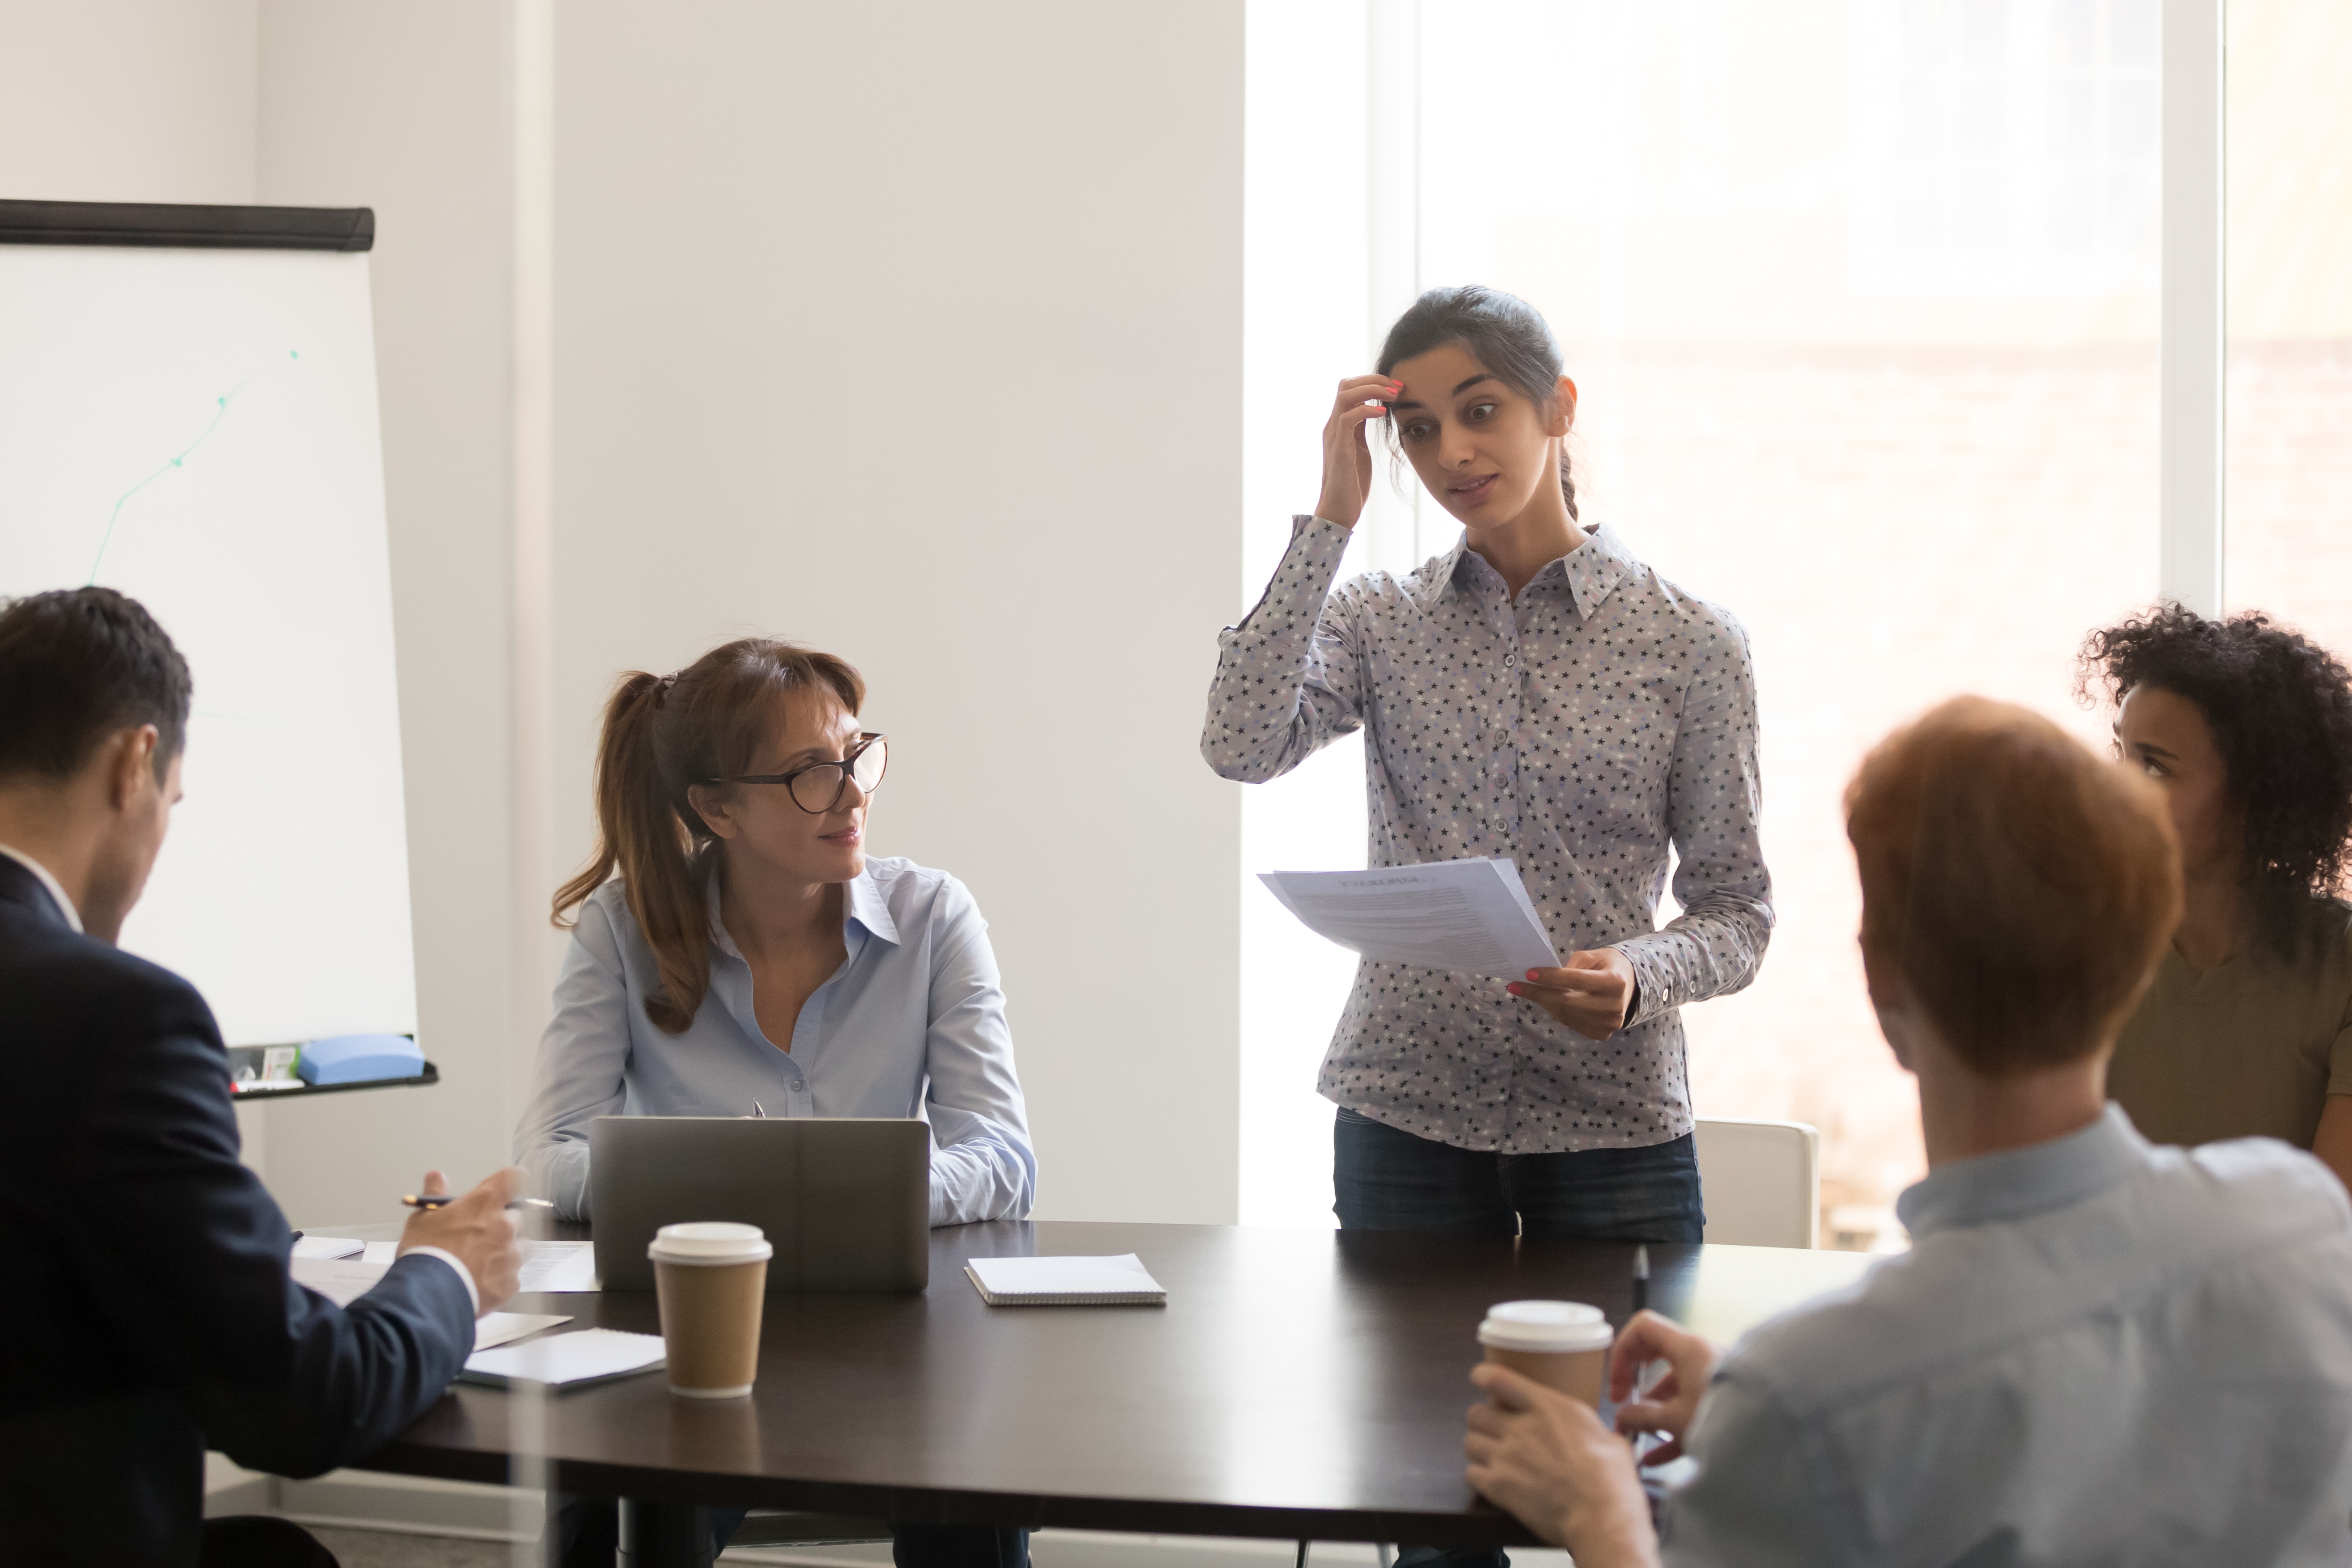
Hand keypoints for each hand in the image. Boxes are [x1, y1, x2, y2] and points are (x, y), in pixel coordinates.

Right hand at [397, 1167, 526, 1315]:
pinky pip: (513, 1276)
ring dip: (508, 1251)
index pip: (514, 1178)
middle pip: (517, 1217)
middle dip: (503, 1225)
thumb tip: (436, 1176)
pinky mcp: (511, 1283)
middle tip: (480, 1237)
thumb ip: (434, 1195)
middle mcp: (505, 1226)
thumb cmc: (424, 1254)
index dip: (513, 1180)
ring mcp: (511, 1255)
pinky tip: (481, 1284)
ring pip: (522, 1247)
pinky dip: (501, 1279)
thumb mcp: (421, 1220)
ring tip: (483, 1263)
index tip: (507, 1187)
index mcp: (484, 1204)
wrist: (428, 1295)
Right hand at [1312, 374, 1399, 528]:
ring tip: (1393, 395)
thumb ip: (1361, 429)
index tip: (1397, 387)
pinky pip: (1348, 419)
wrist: (1339, 510)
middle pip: (1346, 385)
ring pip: (1346, 396)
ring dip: (1372, 390)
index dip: (1372, 382)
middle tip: (1397, 387)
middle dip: (1373, 380)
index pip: (1350, 389)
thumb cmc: (1351, 483)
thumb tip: (1375, 411)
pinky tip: (1383, 414)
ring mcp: (1334, 436)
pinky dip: (1366, 410)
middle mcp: (1333, 426)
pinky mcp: (1339, 450)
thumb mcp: (1359, 448)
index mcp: (1339, 425)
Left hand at [1465, 1364, 1659, 1565]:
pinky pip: (1471, 1473)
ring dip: (1479, 1447)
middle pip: (1477, 1413)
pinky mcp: (1498, 1486)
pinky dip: (1478, 1476)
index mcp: (1549, 1407)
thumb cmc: (1612, 1478)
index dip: (1484, 1376)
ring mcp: (1506, 1457)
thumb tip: (1594, 1435)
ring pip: (1470, 1442)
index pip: (1499, 1378)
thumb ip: (1589, 1431)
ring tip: (1492, 1457)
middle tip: (1494, 1430)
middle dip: (1483, 1420)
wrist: (1601, 1516)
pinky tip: (1491, 1481)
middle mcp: (1521, 1427)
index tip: (1481, 1378)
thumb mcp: (1609, 1439)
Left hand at [1508, 948, 1636, 1039]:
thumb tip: (1544, 978)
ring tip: (1528, 991)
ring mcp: (1609, 1024)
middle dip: (1539, 994)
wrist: (1629, 986)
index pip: (1578, 979)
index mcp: (1615, 982)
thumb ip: (1572, 965)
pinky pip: (1571, 1024)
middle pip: (1569, 1002)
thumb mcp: (1593, 956)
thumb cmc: (1607, 965)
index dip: (1552, 977)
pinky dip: (1556, 1012)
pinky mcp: (1602, 1034)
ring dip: (1544, 1003)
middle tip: (1515, 986)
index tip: (1528, 973)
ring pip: (1566, 1016)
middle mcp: (1614, 1006)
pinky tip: (1548, 1001)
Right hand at [1607, 1310, 1719, 1464]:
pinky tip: (1659, 1455)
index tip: (1618, 1384)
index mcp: (1687, 1348)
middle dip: (1636, 1381)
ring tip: (1640, 1436)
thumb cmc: (1725, 1418)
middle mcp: (1701, 1355)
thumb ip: (1642, 1416)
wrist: (1774, 1434)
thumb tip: (1622, 1417)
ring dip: (1654, 1409)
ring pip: (1675, 1385)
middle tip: (1625, 1401)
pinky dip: (1673, 1424)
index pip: (1643, 1328)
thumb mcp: (1675, 1420)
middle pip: (1656, 1354)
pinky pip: (1693, 1405)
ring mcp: (1714, 1376)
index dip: (1622, 1352)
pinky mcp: (1724, 1398)